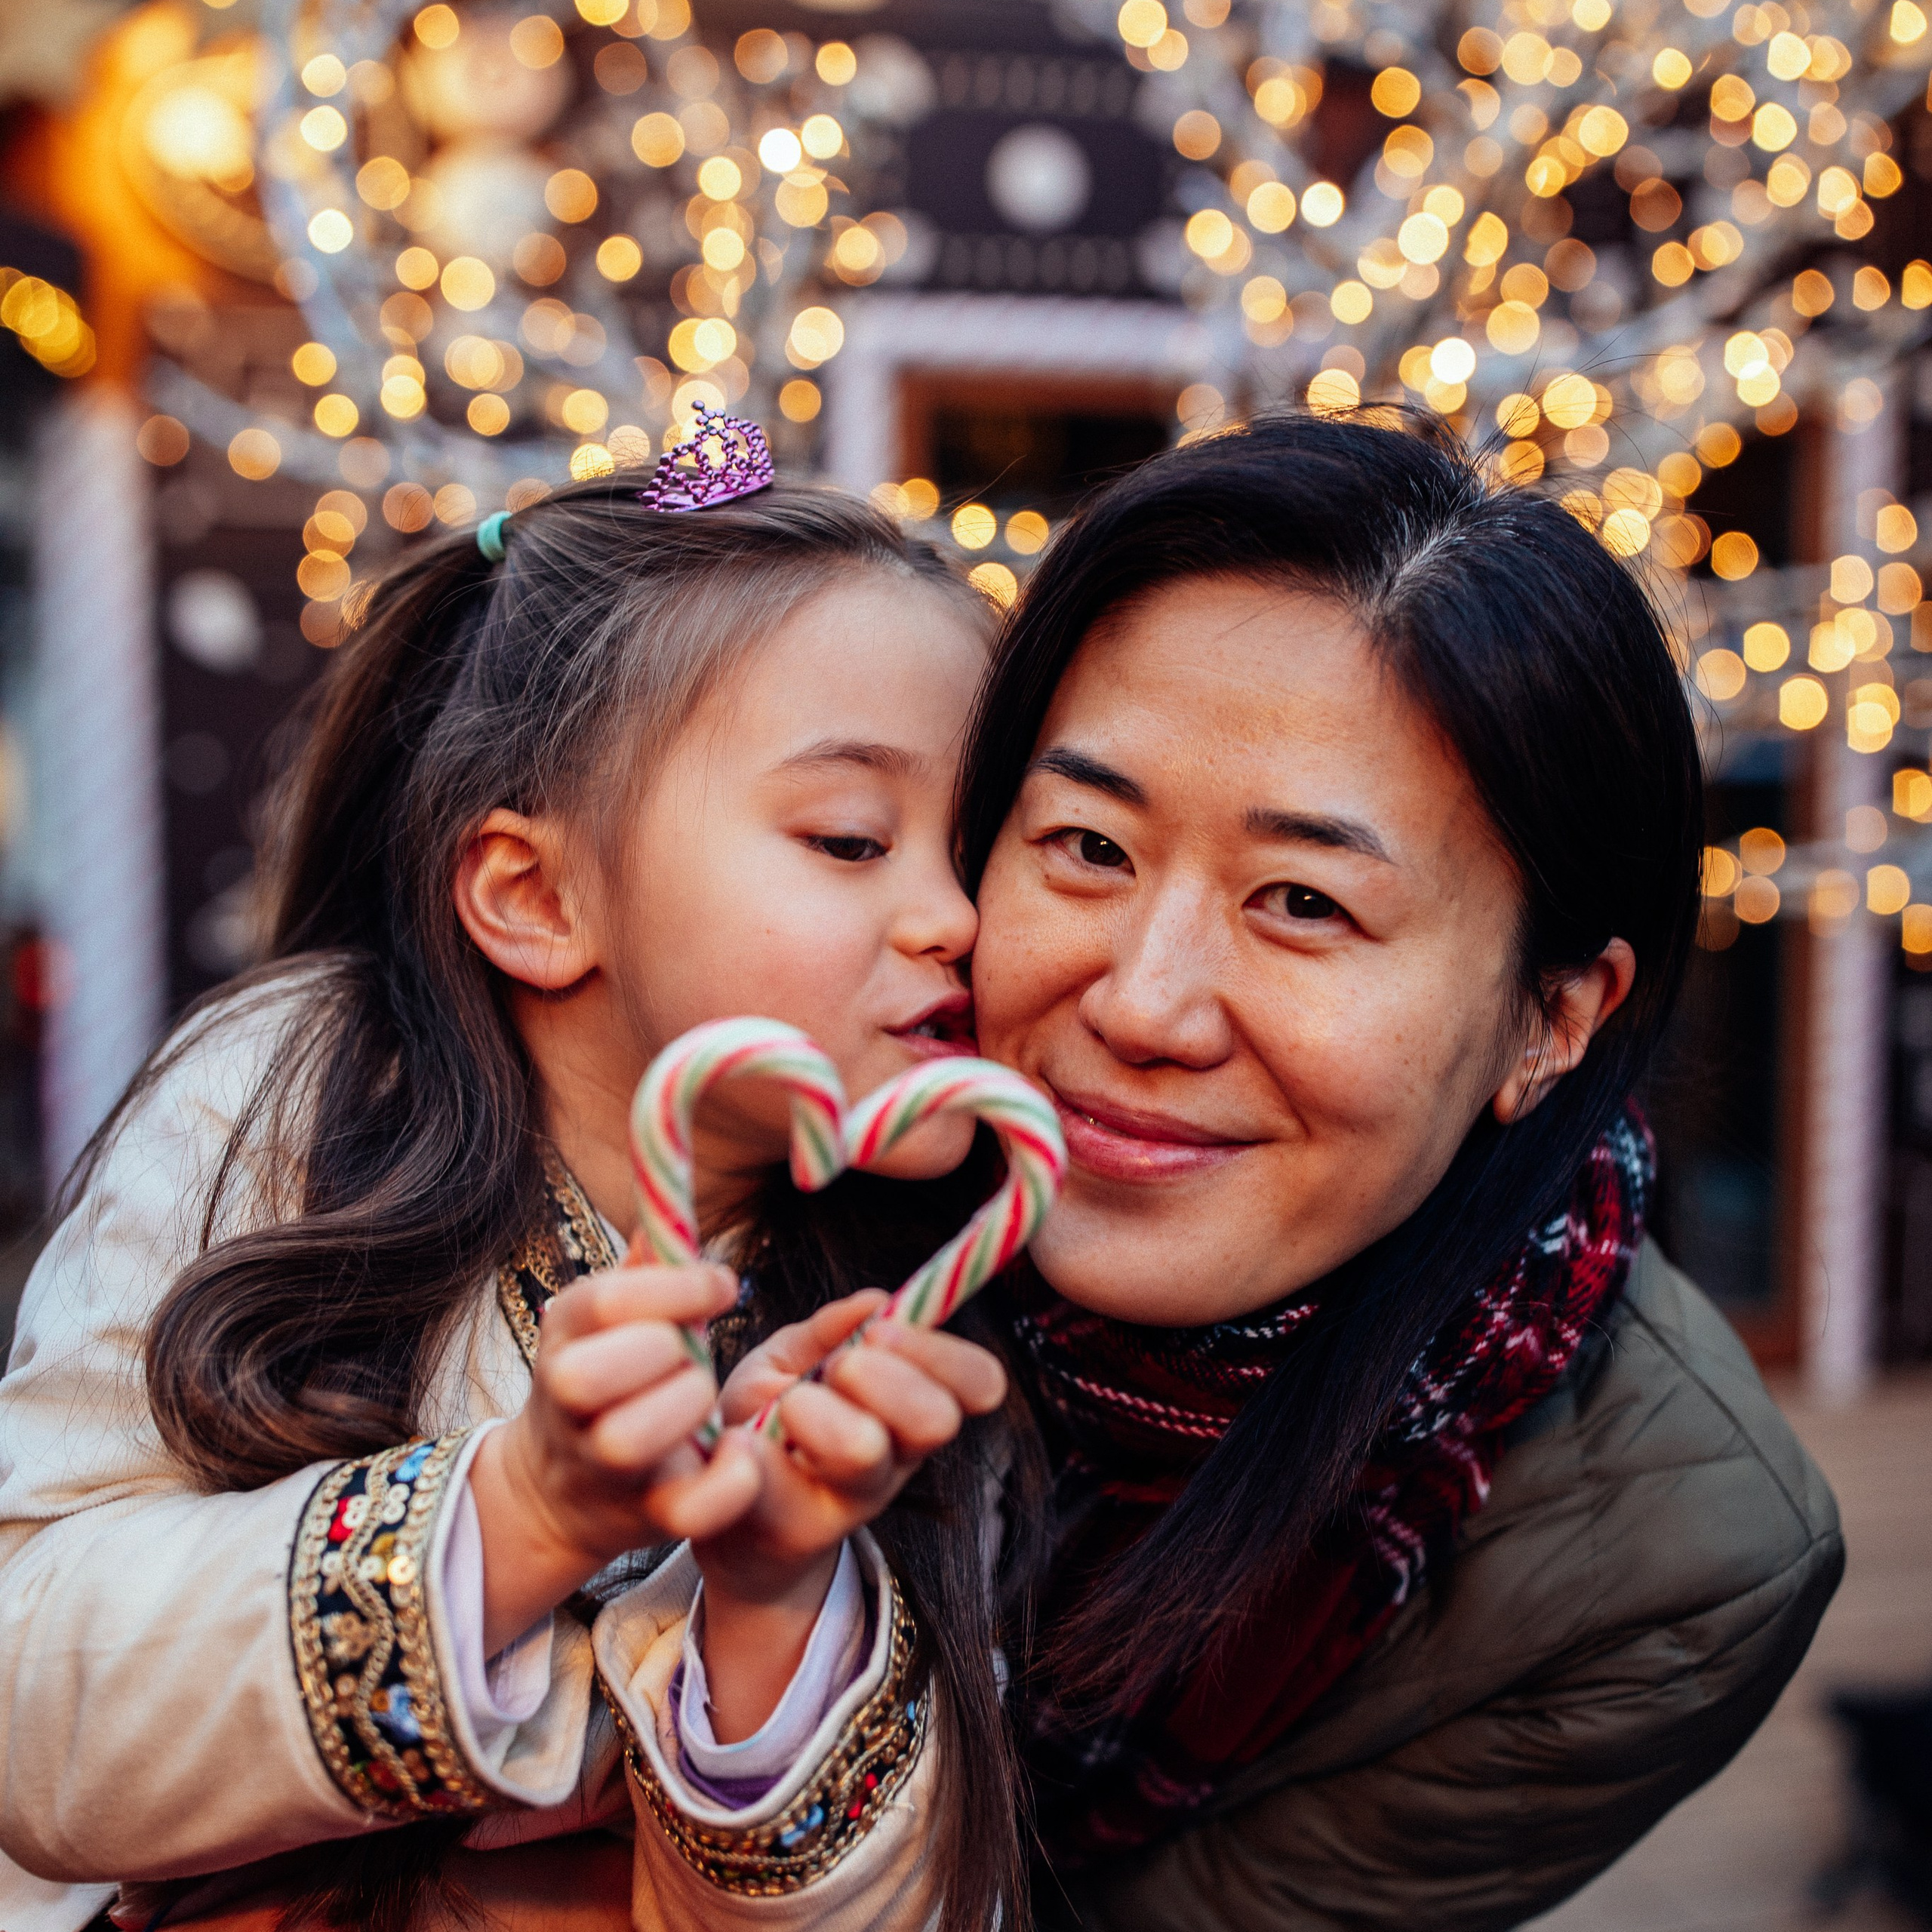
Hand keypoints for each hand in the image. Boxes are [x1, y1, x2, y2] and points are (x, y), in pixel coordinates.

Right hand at [470, 1241, 761, 1652]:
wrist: (563, 1487)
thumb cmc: (612, 1377)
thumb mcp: (608, 1316)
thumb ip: (644, 1270)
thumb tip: (665, 1211)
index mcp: (566, 1333)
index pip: (607, 1302)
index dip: (677, 1288)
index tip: (722, 1284)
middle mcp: (568, 1399)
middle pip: (593, 1373)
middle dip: (663, 1352)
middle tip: (690, 1352)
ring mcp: (601, 1463)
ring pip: (629, 1440)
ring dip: (684, 1408)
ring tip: (702, 1398)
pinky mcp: (645, 1514)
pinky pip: (687, 1508)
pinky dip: (725, 1482)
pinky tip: (738, 1450)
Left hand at [689, 1293, 1006, 1740]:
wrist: (723, 1513)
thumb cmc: (764, 1424)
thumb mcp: (789, 1361)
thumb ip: (826, 1330)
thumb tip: (874, 1301)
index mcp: (910, 1410)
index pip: (978, 1383)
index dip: (944, 1352)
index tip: (882, 1330)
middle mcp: (895, 1459)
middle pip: (938, 1419)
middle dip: (884, 1376)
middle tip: (839, 1367)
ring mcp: (850, 1501)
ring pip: (864, 1451)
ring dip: (821, 1410)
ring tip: (789, 1406)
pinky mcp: (793, 1529)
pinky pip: (780, 1484)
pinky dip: (755, 1449)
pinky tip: (739, 1442)